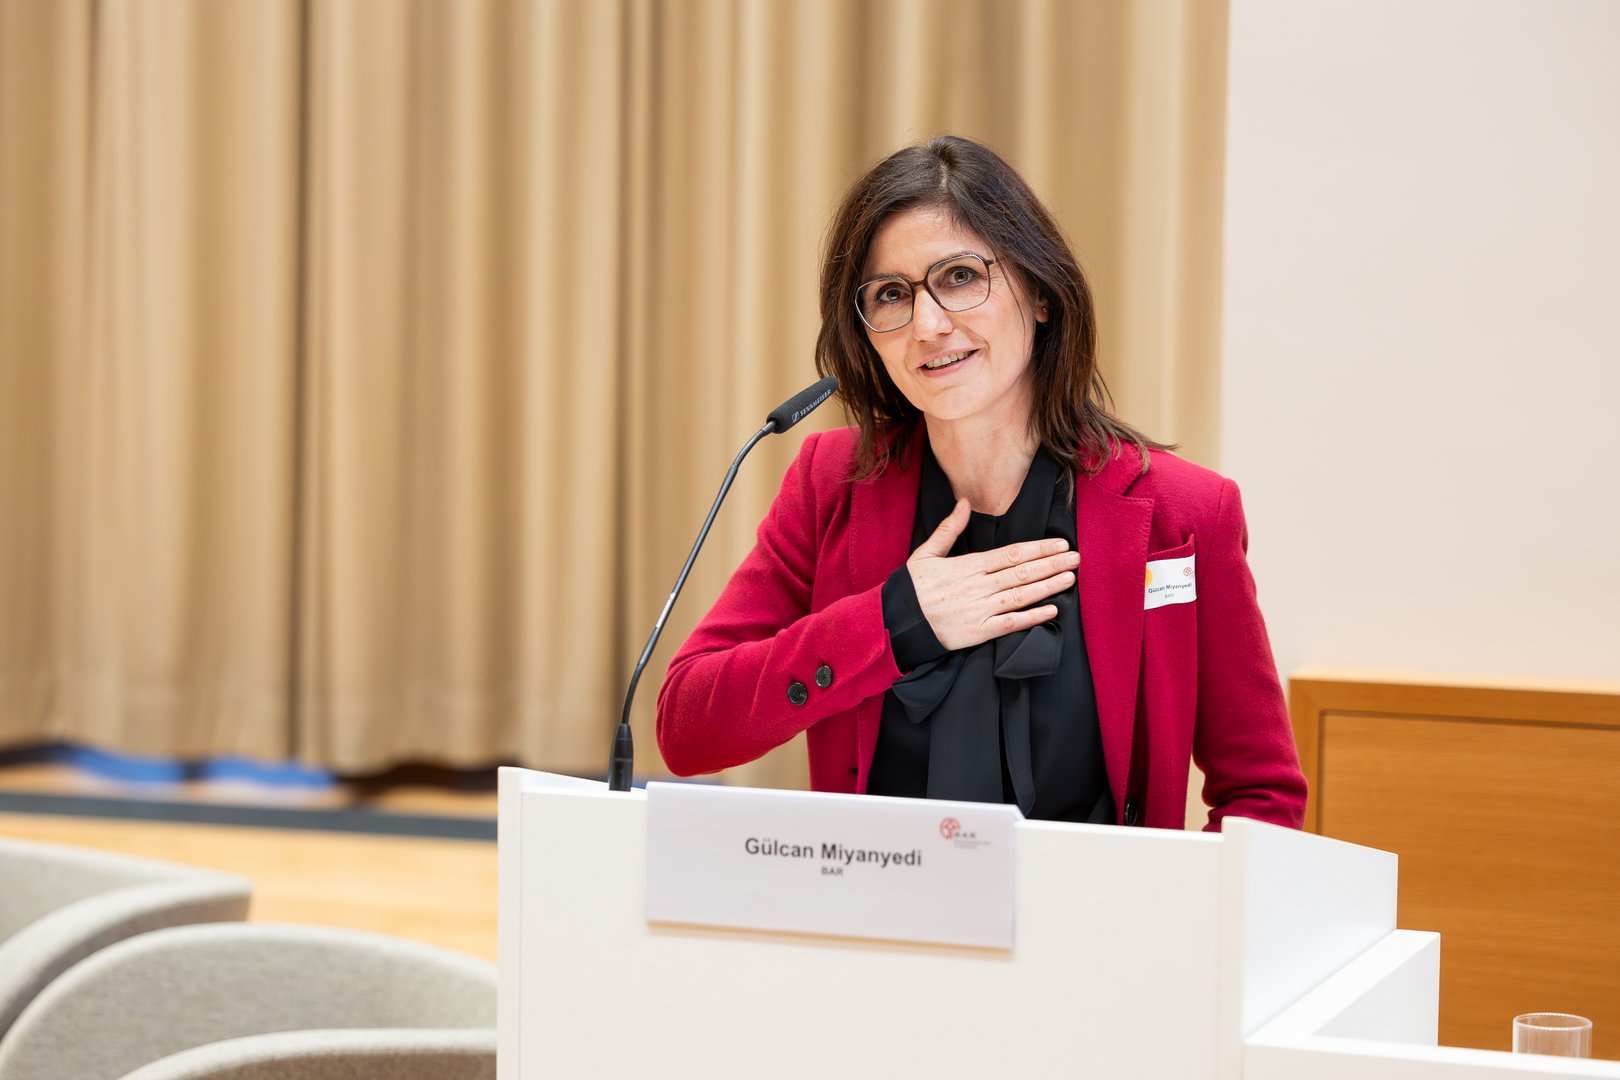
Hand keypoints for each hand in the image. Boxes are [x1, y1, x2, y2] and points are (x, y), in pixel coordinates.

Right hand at [905, 497, 1079, 651]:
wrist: (898, 621)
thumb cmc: (912, 588)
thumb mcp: (926, 552)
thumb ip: (949, 528)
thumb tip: (964, 503)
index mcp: (969, 565)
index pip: (1011, 554)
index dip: (1038, 548)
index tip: (1059, 544)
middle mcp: (979, 586)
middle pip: (1023, 572)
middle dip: (1052, 564)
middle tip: (1076, 558)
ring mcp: (980, 609)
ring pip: (1021, 595)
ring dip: (1049, 586)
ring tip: (1070, 578)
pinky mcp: (979, 632)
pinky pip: (1011, 623)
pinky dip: (1033, 617)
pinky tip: (1052, 611)